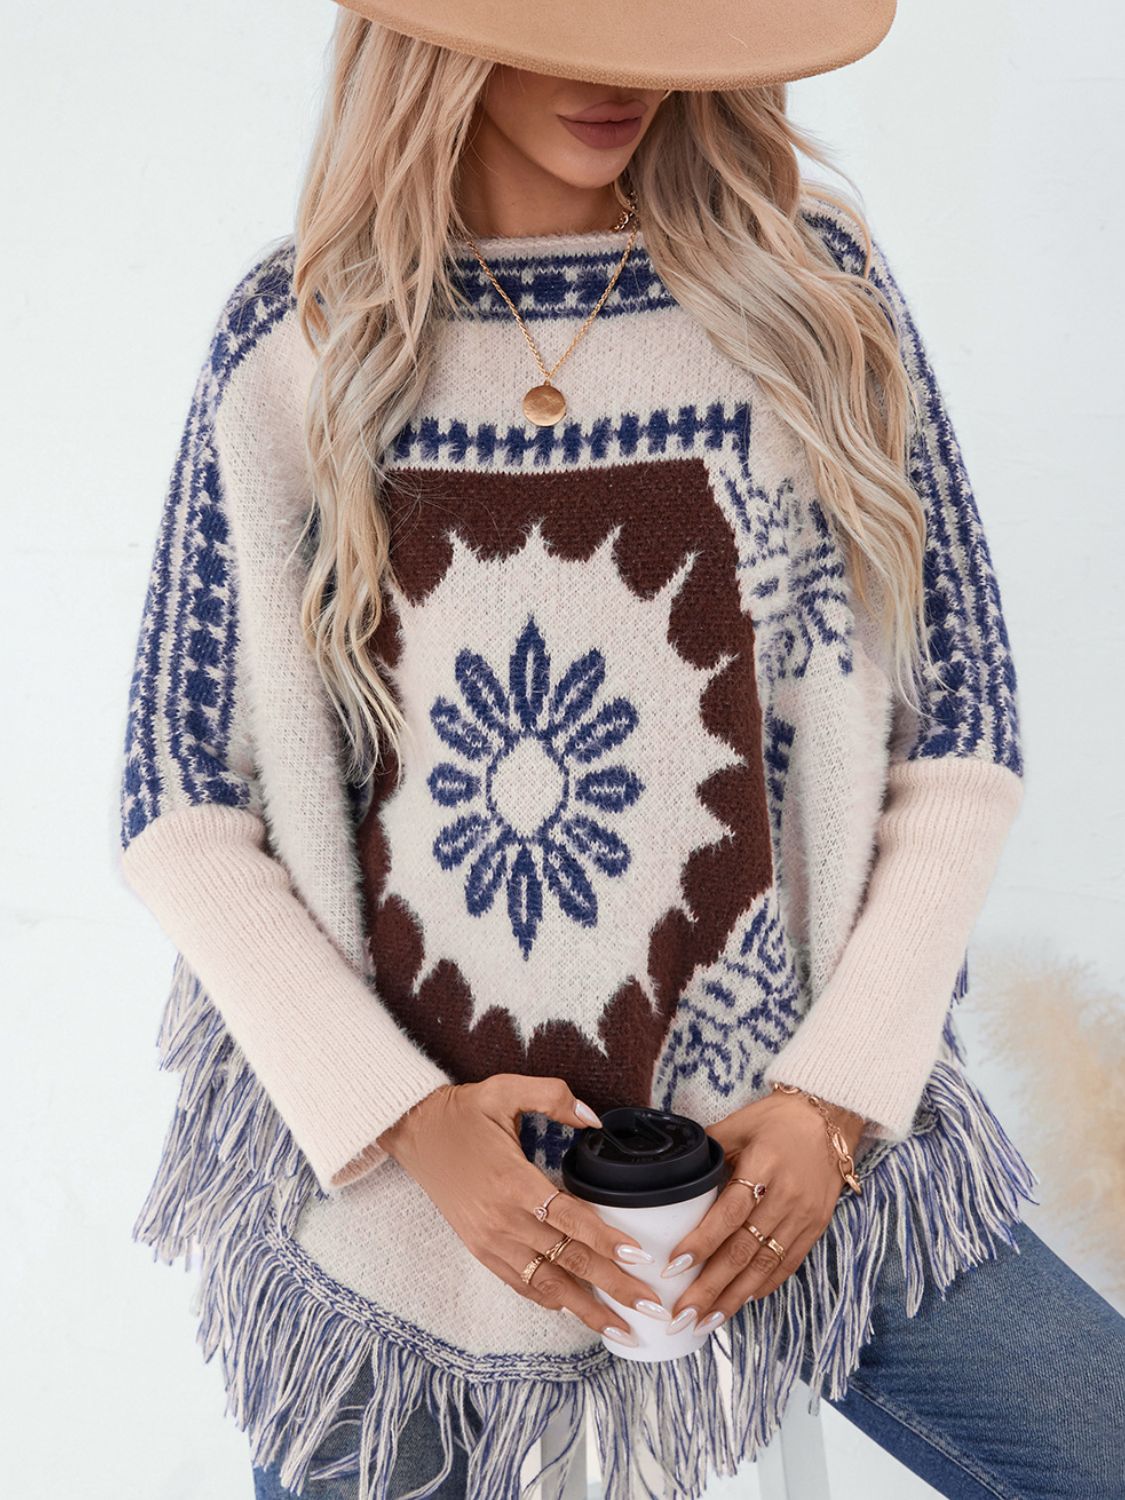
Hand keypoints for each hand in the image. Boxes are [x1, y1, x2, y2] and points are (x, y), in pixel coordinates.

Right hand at [376, 1075, 668, 1347]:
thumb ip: (553, 1097)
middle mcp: (503, 1220)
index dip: (607, 1241)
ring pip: (547, 1284)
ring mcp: (490, 1241)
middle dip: (614, 1287)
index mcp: (513, 1182)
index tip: (640, 1259)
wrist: (415, 1132)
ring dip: (587, 1309)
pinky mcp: (480, 1250)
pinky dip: (551, 1301)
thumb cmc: (464, 1111)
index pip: (571, 1220)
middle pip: (569, 1260)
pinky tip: (578, 1311)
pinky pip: (521, 1284)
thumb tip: (595, 1119)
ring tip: (623, 1330)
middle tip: (652, 1306)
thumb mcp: (505, 1089)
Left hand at [662, 1089, 866, 1337]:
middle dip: (710, 1286)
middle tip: (682, 1313)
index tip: (674, 1266)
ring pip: (764, 1266)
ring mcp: (803, 1215)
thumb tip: (670, 1171)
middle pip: (743, 1249)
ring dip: (733, 1298)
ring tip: (705, 1322)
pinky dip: (762, 1287)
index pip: (728, 1212)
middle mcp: (786, 1196)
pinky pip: (787, 1265)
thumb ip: (708, 1150)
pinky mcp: (815, 1228)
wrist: (830, 1118)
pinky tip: (739, 1303)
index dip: (701, 1241)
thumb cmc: (777, 1119)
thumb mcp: (738, 1123)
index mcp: (763, 1165)